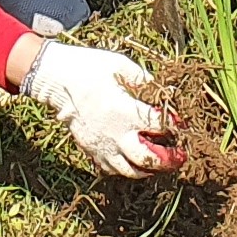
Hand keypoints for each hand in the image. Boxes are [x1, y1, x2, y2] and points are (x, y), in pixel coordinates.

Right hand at [22, 43, 176, 177]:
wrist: (55, 78)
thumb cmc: (88, 68)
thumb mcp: (120, 65)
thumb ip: (144, 80)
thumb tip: (164, 91)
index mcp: (124, 110)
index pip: (159, 124)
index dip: (175, 124)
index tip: (181, 122)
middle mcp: (115, 133)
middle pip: (149, 158)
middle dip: (170, 160)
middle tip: (180, 155)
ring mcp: (102, 144)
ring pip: (131, 170)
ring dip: (150, 169)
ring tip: (160, 163)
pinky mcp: (91, 149)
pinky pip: (111, 168)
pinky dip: (126, 168)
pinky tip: (133, 160)